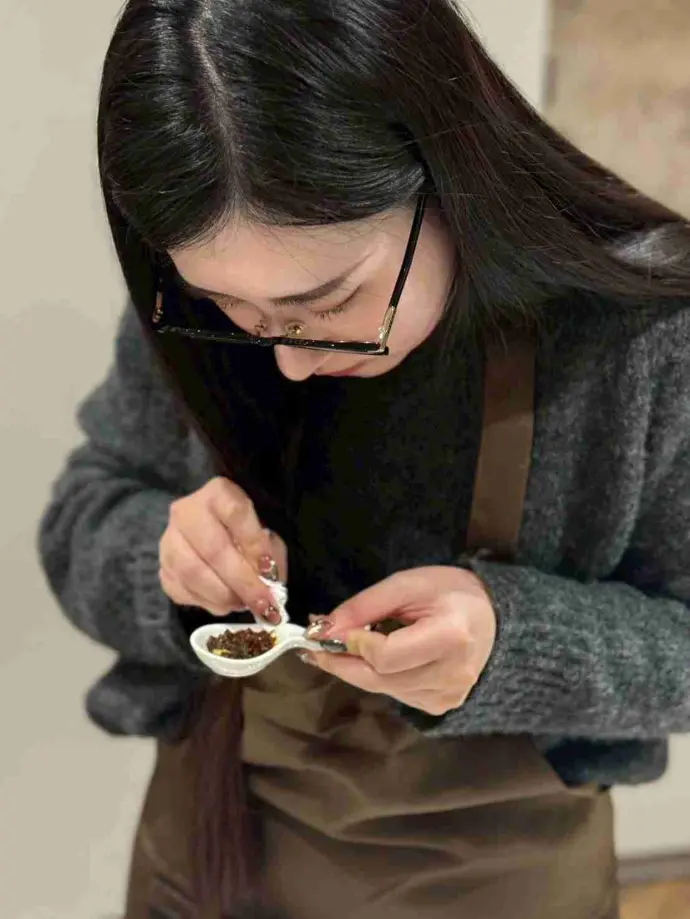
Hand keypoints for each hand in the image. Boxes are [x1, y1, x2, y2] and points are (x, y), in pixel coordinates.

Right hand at [159, 477, 286, 622]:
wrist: (213, 530)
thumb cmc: (246, 530)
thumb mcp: (266, 531)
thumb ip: (271, 552)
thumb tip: (269, 581)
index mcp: (218, 493)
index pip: (236, 513)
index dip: (254, 544)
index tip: (270, 570)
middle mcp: (186, 512)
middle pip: (213, 549)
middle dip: (242, 582)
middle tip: (264, 604)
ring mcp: (169, 541)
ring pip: (193, 573)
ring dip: (224, 596)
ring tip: (244, 604)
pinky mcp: (162, 568)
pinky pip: (181, 590)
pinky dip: (207, 603)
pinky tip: (225, 604)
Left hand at [307, 567, 496, 715]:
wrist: (492, 615)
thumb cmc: (448, 591)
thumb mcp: (406, 585)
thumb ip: (365, 606)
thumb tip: (325, 630)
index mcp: (450, 637)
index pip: (385, 656)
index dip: (354, 644)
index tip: (330, 629)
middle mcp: (452, 675)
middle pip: (379, 679)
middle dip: (341, 662)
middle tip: (313, 647)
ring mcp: (448, 696)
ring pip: (383, 689)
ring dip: (355, 670)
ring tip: (342, 646)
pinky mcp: (441, 705)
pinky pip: (395, 695)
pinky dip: (377, 677)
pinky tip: (373, 658)